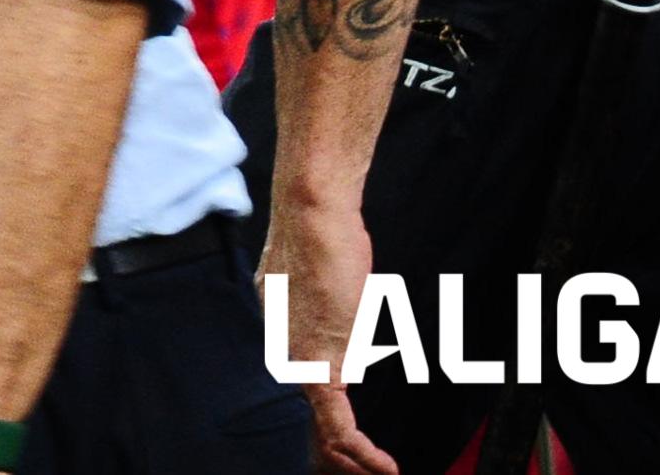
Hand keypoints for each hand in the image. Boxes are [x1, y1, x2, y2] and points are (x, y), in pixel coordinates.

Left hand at [261, 197, 396, 474]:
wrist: (314, 211)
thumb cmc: (324, 235)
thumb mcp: (324, 284)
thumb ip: (326, 316)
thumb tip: (344, 331)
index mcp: (278, 335)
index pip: (301, 392)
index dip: (327, 430)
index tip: (350, 449)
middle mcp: (281, 353)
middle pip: (310, 418)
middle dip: (337, 455)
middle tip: (369, 473)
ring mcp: (298, 360)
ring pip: (326, 427)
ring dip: (356, 459)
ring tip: (379, 473)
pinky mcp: (320, 361)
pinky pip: (337, 423)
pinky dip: (362, 452)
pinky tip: (381, 467)